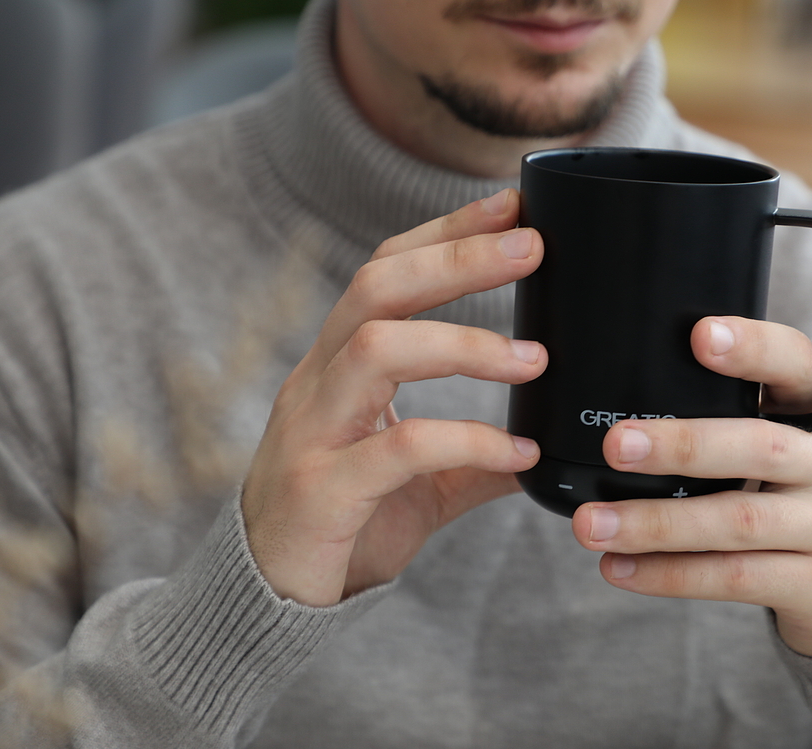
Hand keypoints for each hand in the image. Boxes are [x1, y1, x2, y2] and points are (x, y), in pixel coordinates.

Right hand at [241, 189, 545, 606]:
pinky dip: (466, 440)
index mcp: (337, 368)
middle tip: (533, 245)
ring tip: (535, 358)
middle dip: (457, 258)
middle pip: (376, 286)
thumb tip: (545, 440)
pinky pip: (397, 447)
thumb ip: (475, 457)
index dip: (444, 233)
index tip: (512, 205)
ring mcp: (311, 433)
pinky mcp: (320, 491)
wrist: (265, 606)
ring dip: (464, 343)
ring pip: (377, 349)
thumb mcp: (419, 483)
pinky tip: (518, 453)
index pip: (385, 272)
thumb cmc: (342, 528)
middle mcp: (317, 384)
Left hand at [570, 316, 811, 657]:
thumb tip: (625, 393)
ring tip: (591, 524)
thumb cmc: (800, 488)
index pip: (796, 363)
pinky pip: (734, 578)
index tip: (699, 336)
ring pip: (738, 522)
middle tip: (616, 444)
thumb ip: (736, 411)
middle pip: (759, 447)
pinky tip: (619, 568)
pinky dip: (670, 574)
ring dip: (656, 525)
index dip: (752, 348)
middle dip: (683, 445)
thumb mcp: (791, 435)